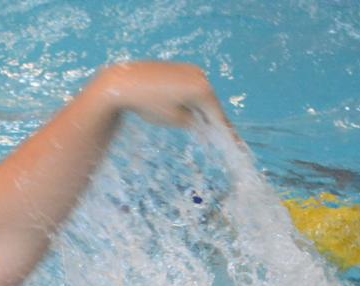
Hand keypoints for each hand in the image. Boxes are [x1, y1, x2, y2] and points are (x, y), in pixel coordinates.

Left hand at [91, 61, 227, 128]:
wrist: (124, 82)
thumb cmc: (148, 103)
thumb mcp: (173, 119)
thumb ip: (192, 122)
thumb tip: (200, 122)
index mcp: (203, 90)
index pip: (218, 116)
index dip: (225, 132)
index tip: (234, 143)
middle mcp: (201, 76)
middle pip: (211, 104)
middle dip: (210, 120)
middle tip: (211, 137)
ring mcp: (191, 69)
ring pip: (200, 95)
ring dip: (199, 109)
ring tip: (194, 124)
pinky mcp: (181, 67)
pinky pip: (191, 86)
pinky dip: (190, 99)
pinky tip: (183, 108)